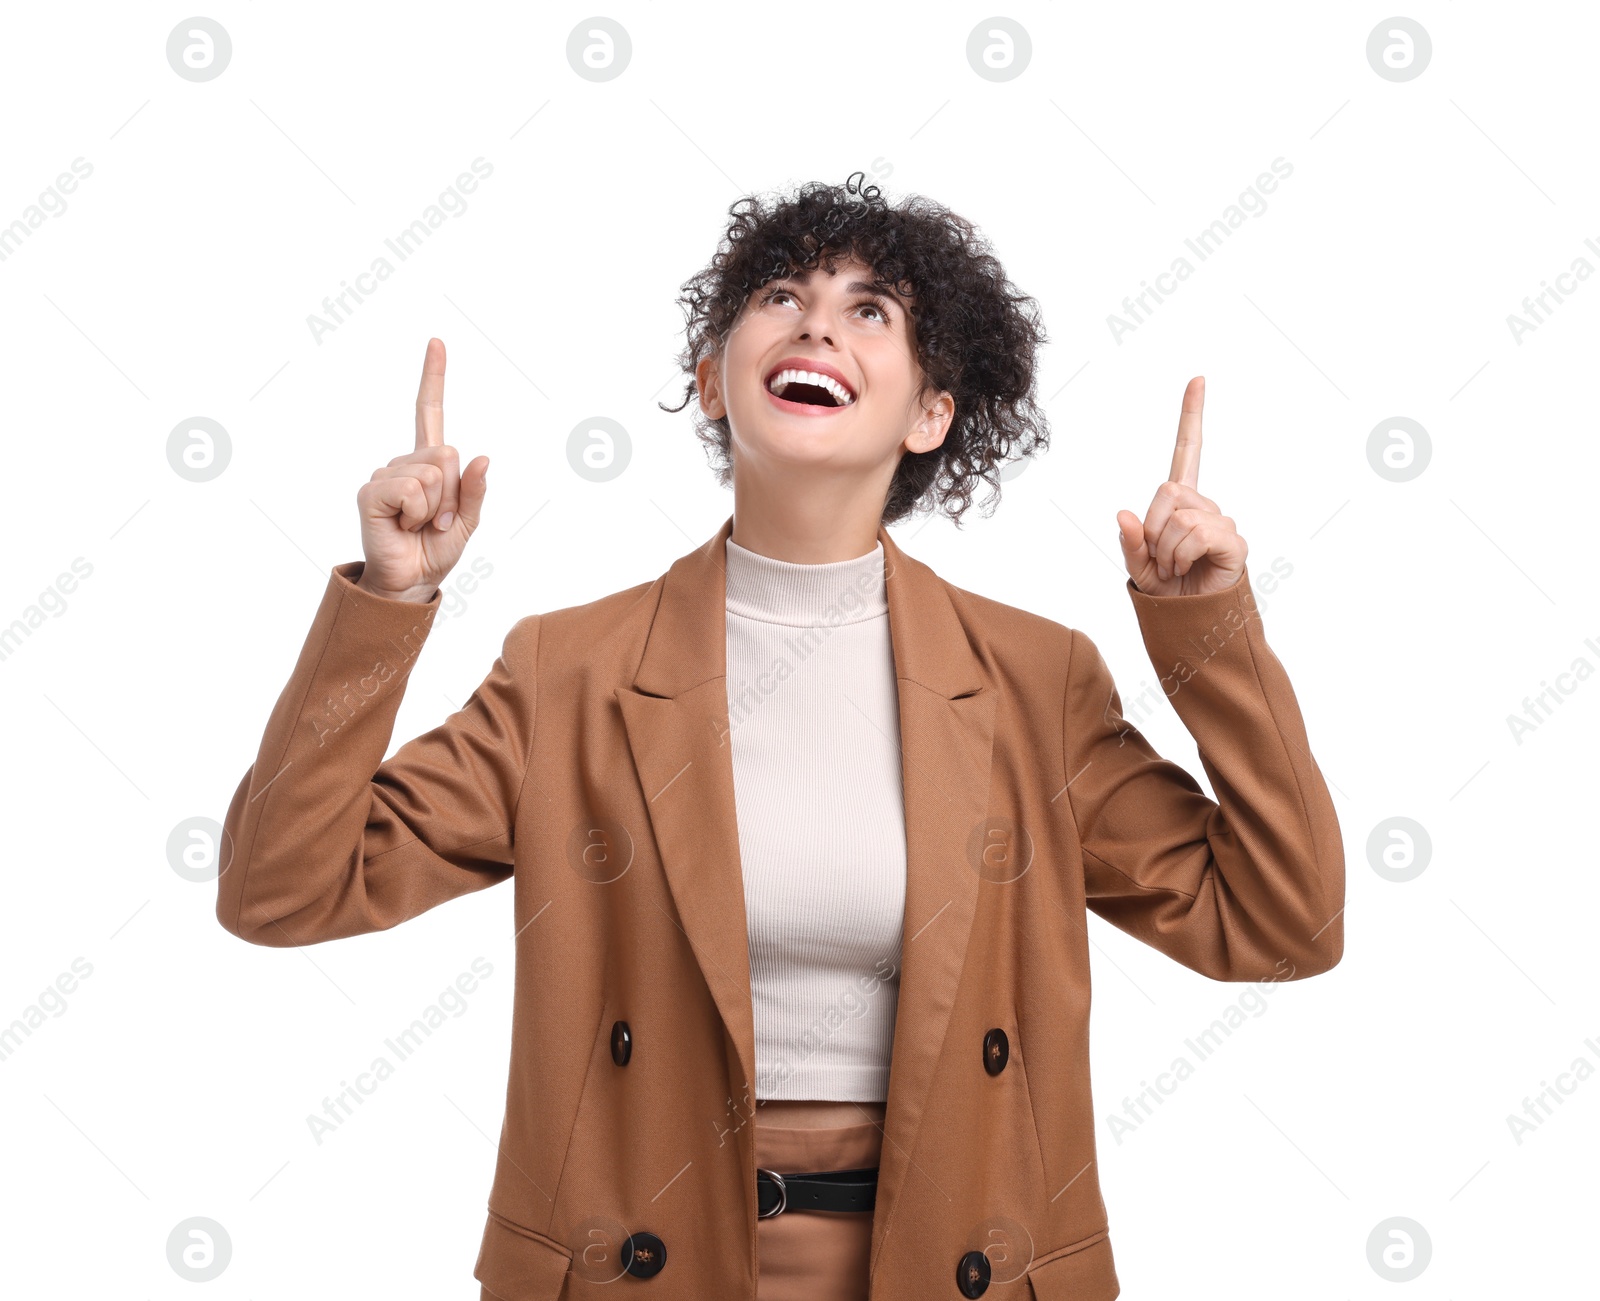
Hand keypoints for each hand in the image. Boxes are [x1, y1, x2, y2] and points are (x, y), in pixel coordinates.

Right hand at [354, 338, 488, 601]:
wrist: (411, 581)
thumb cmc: (435, 550)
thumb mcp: (468, 521)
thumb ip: (476, 491)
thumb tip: (483, 458)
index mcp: (428, 464)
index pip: (429, 412)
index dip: (433, 377)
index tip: (436, 342)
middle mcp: (404, 462)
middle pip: (447, 454)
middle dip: (453, 493)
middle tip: (437, 520)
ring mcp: (385, 475)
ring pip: (433, 473)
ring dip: (436, 507)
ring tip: (420, 525)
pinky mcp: (372, 491)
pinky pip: (412, 488)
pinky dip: (418, 511)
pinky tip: (404, 524)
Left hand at [1116, 376, 1246, 596]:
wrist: (1192, 624)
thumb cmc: (1168, 593)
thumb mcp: (1138, 567)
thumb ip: (1129, 542)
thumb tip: (1124, 514)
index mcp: (1181, 504)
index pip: (1187, 452)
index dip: (1191, 416)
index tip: (1197, 379)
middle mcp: (1205, 507)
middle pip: (1167, 491)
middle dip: (1152, 529)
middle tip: (1161, 558)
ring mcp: (1222, 523)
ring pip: (1179, 518)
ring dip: (1166, 550)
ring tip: (1176, 568)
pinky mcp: (1234, 542)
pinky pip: (1197, 534)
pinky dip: (1182, 555)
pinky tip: (1190, 569)